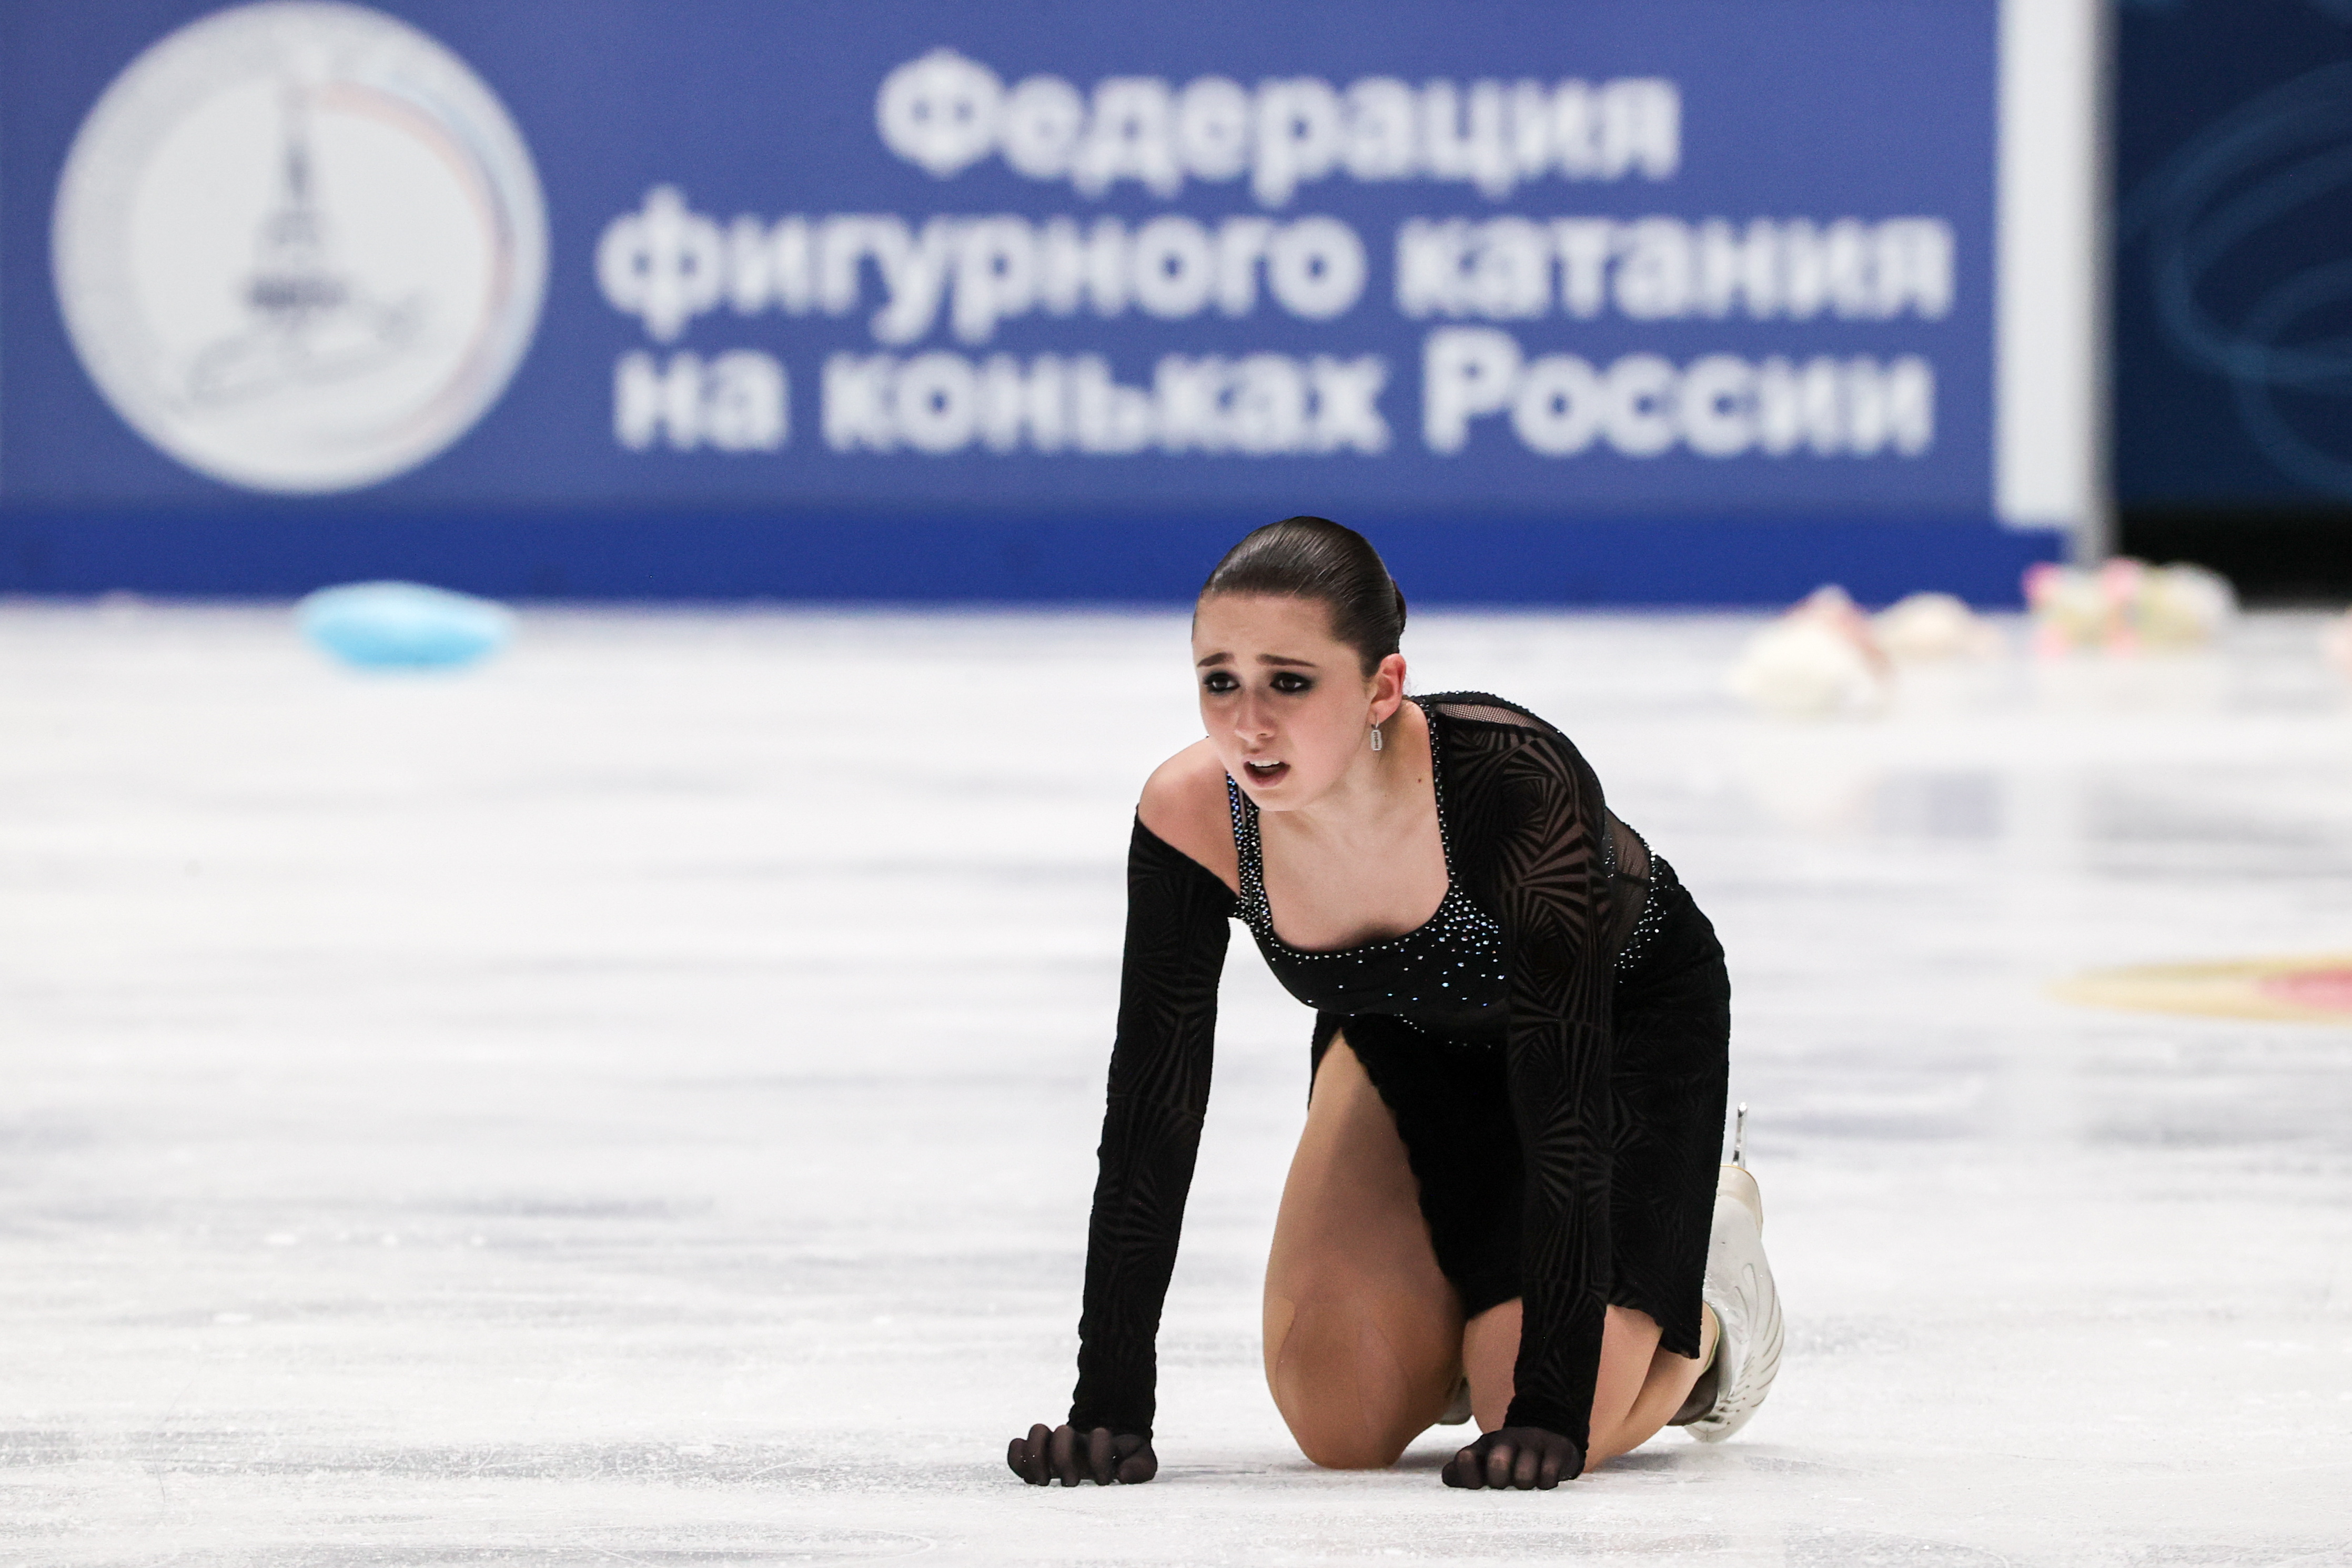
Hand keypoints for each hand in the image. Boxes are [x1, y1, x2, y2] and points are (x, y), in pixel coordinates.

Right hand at [1006, 1422, 1156, 1485]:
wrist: (1108, 1440)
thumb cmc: (1125, 1457)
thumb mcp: (1142, 1459)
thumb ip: (1142, 1465)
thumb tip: (1122, 1475)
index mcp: (1100, 1440)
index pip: (1098, 1436)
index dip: (1101, 1456)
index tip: (1106, 1479)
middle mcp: (1076, 1439)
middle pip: (1062, 1431)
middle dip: (1065, 1459)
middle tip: (1072, 1482)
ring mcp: (1055, 1444)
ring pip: (1037, 1432)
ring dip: (1038, 1457)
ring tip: (1044, 1481)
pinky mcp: (1038, 1455)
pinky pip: (1016, 1448)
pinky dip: (1017, 1458)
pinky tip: (1029, 1475)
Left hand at [1441, 1426, 1582, 1489]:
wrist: (1548, 1434)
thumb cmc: (1510, 1459)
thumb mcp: (1485, 1462)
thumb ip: (1462, 1472)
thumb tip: (1448, 1477)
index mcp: (1483, 1446)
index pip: (1464, 1459)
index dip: (1468, 1478)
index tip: (1478, 1487)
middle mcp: (1505, 1441)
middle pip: (1497, 1466)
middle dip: (1500, 1483)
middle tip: (1506, 1486)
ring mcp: (1531, 1442)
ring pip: (1524, 1477)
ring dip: (1525, 1486)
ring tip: (1527, 1484)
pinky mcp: (1555, 1449)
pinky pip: (1548, 1476)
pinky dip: (1546, 1484)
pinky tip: (1544, 1481)